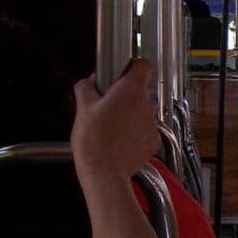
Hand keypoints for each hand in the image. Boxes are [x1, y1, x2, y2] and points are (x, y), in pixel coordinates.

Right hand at [71, 58, 159, 185]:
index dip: (132, 65)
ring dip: (131, 115)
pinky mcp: (154, 140)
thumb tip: (89, 81)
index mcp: (131, 91)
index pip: (142, 65)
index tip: (122, 71)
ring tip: (112, 127)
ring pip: (143, 111)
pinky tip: (120, 140)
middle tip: (107, 106)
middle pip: (140, 91)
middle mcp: (147, 104)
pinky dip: (136, 132)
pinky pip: (146, 130)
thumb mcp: (82, 108)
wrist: (104, 171)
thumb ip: (86, 87)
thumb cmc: (93, 138)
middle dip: (125, 96)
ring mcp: (153, 123)